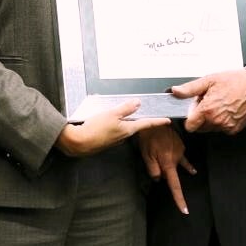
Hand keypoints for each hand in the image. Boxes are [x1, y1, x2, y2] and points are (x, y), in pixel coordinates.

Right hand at [55, 100, 169, 157]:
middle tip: (140, 110)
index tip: (167, 120)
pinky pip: (113, 130)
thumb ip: (125, 108)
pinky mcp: (105, 141)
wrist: (78, 143)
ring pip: (123, 128)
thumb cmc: (95, 129)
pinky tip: (105, 119)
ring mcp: (114, 140)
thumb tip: (138, 103)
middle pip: (135, 126)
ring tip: (118, 112)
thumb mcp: (112, 114)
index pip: (146, 124)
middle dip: (137, 119)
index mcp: (127, 129)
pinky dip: (113, 124)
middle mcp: (123, 136)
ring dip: (123, 120)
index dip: (157, 121)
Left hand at [138, 126, 194, 214]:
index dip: (179, 198)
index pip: (174, 185)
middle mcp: (177, 158)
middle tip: (153, 157)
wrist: (154, 120)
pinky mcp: (181, 145)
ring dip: (169, 163)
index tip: (185, 210)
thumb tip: (160, 179)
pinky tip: (190, 168)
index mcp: (168, 163)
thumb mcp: (145, 155)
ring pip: (175, 164)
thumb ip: (153, 169)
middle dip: (164, 172)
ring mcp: (180, 151)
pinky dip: (183, 162)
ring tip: (169, 159)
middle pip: (172, 174)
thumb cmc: (147, 137)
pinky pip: (181, 157)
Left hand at [172, 68, 245, 134]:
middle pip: (200, 127)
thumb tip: (175, 91)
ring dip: (211, 120)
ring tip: (219, 104)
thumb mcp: (209, 80)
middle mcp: (217, 121)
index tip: (193, 112)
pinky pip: (222, 129)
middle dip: (201, 117)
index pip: (189, 126)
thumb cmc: (235, 81)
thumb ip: (190, 88)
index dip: (189, 118)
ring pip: (211, 129)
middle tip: (208, 103)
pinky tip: (227, 109)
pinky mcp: (235, 129)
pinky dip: (222, 122)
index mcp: (208, 110)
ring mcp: (227, 126)